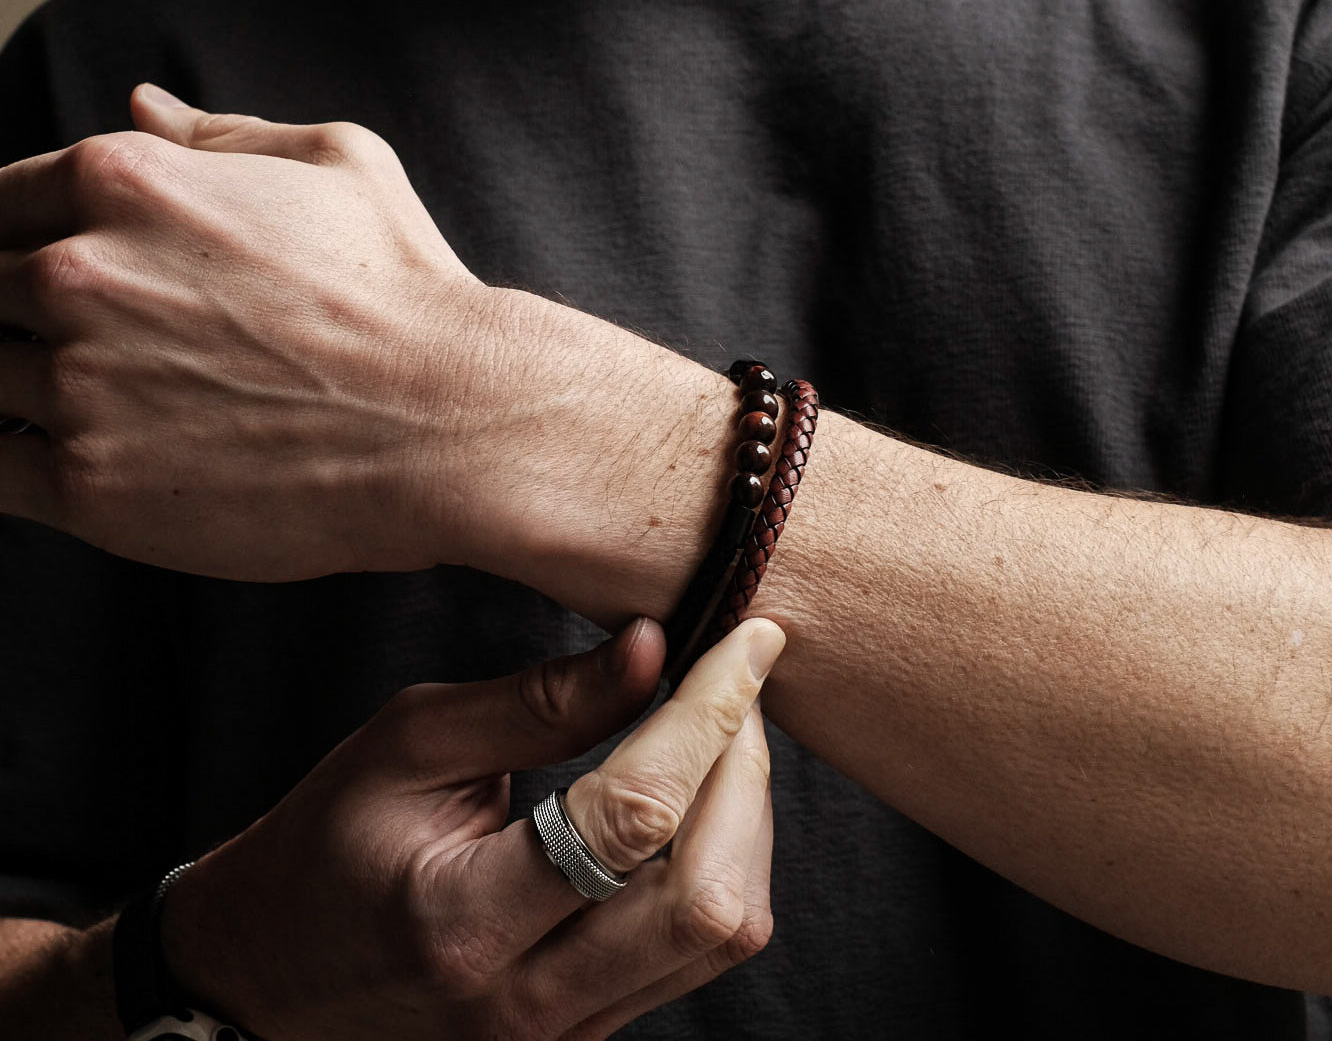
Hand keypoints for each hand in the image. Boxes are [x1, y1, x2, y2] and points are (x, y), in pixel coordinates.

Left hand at [0, 85, 516, 579]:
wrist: (451, 419)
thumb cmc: (406, 290)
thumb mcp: (340, 163)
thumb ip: (222, 132)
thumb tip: (143, 104)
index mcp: (122, 181)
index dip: (13, 240)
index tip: (37, 275)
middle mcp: (79, 273)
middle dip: (14, 315)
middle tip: (89, 347)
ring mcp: (77, 382)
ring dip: (18, 387)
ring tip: (98, 405)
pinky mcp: (90, 484)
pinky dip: (14, 462)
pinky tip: (75, 457)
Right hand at [160, 617, 783, 1040]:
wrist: (274, 972)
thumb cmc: (329, 842)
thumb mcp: (411, 742)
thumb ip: (540, 700)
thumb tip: (654, 645)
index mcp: (462, 920)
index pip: (634, 817)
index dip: (708, 713)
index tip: (747, 639)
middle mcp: (525, 1004)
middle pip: (710, 897)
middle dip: (745, 770)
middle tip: (733, 684)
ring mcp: (563, 1036)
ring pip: (724, 932)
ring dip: (746, 816)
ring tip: (716, 733)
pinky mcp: (588, 1036)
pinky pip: (698, 951)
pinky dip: (724, 859)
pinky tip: (695, 795)